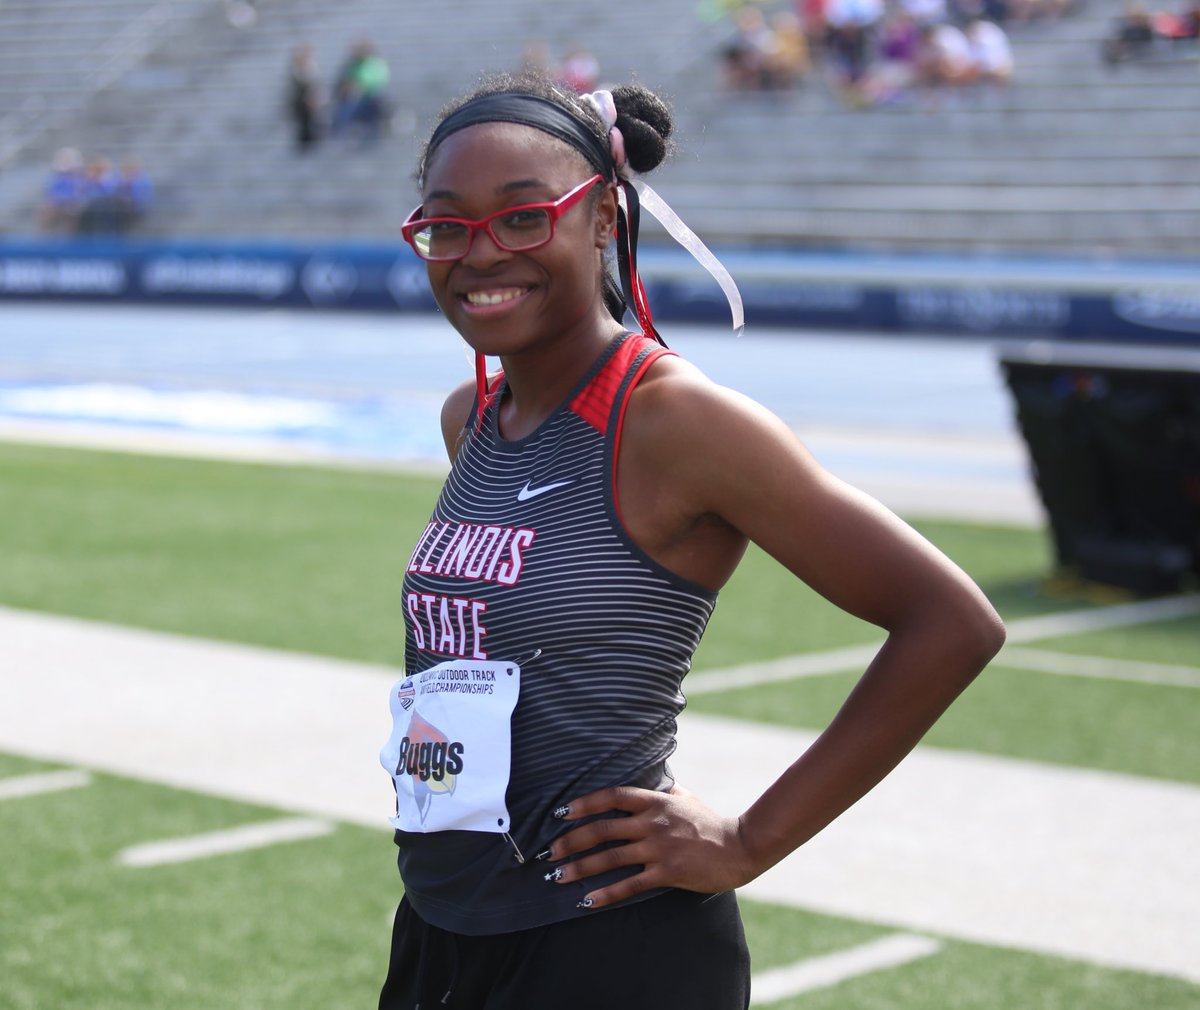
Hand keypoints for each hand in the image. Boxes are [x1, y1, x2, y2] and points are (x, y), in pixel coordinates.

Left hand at [543, 783, 756, 908]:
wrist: (738, 847)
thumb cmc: (709, 822)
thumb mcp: (684, 798)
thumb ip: (662, 791)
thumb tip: (649, 781)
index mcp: (655, 801)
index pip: (612, 796)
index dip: (584, 803)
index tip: (561, 813)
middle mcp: (653, 822)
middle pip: (602, 829)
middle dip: (571, 841)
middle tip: (549, 852)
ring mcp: (659, 847)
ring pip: (611, 858)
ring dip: (580, 868)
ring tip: (558, 876)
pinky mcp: (667, 872)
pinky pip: (630, 884)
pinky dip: (606, 893)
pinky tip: (587, 900)